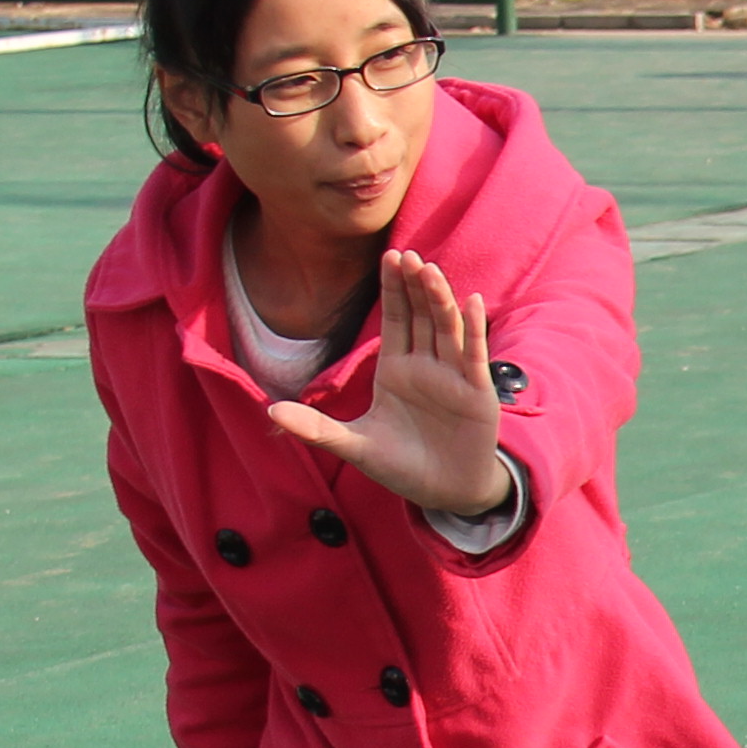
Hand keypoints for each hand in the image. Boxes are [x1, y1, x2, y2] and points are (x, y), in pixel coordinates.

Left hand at [266, 249, 511, 519]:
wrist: (445, 494)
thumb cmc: (402, 467)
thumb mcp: (354, 446)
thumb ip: (316, 428)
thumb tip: (269, 413)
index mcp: (397, 370)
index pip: (395, 320)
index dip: (393, 289)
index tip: (389, 256)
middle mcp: (426, 367)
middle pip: (421, 316)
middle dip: (414, 286)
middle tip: (406, 254)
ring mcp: (453, 378)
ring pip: (446, 329)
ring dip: (440, 300)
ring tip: (431, 271)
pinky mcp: (477, 394)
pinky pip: (474, 356)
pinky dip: (473, 329)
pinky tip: (471, 302)